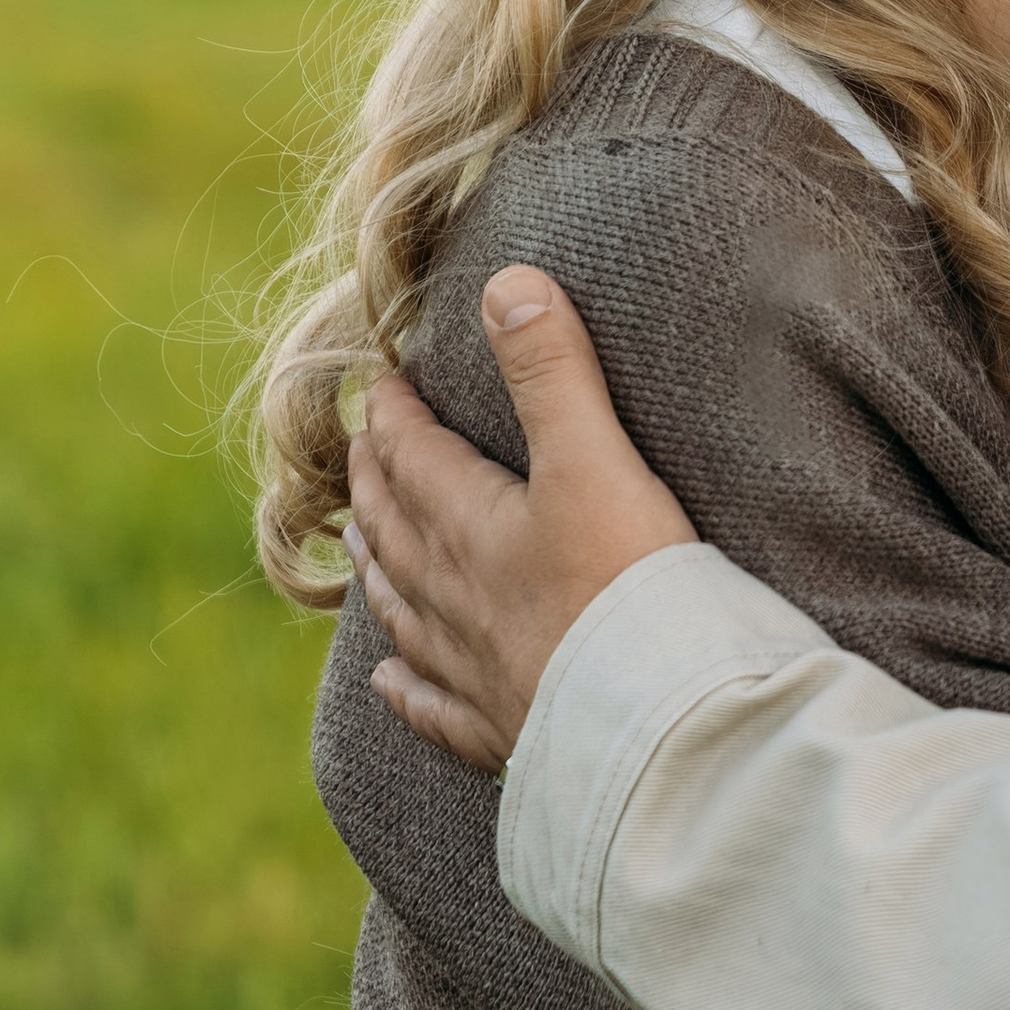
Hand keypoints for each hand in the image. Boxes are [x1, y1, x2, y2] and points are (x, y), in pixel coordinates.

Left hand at [346, 266, 695, 773]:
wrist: (653, 723)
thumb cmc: (629, 585)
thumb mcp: (595, 460)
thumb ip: (552, 371)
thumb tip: (505, 282)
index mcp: (471, 528)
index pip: (415, 458)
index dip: (396, 418)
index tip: (380, 387)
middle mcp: (454, 598)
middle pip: (397, 530)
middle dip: (376, 483)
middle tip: (360, 451)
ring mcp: (472, 669)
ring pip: (404, 610)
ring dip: (377, 568)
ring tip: (355, 544)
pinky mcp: (500, 727)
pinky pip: (431, 705)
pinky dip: (403, 689)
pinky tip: (384, 683)